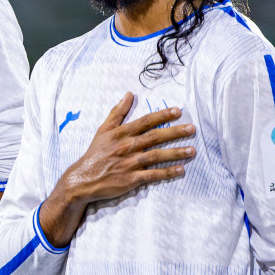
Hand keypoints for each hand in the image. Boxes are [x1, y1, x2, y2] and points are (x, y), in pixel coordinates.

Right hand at [59, 93, 193, 205]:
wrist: (83, 179)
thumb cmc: (94, 154)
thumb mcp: (103, 130)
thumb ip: (117, 112)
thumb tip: (129, 94)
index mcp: (121, 133)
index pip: (145, 122)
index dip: (162, 115)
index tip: (178, 111)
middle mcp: (127, 146)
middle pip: (155, 137)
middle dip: (175, 132)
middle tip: (192, 128)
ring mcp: (130, 163)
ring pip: (156, 156)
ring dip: (176, 153)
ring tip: (192, 150)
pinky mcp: (131, 179)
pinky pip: (152, 175)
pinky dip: (167, 172)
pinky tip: (180, 170)